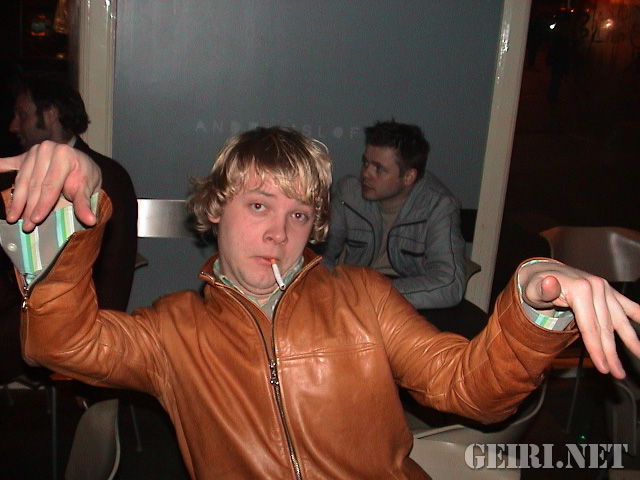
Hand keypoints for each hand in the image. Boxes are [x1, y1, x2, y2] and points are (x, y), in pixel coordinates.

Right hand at [0, 141, 101, 231]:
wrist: (82, 163)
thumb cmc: (85, 176)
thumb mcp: (87, 189)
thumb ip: (84, 204)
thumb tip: (91, 221)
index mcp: (63, 155)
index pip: (50, 185)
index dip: (42, 204)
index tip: (36, 220)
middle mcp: (46, 149)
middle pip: (34, 184)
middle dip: (29, 207)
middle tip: (25, 226)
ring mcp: (33, 151)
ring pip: (22, 180)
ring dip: (17, 201)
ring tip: (12, 217)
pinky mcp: (24, 156)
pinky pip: (9, 164)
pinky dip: (0, 168)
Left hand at [519, 261, 639, 378]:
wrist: (541, 272)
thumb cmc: (535, 286)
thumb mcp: (532, 290)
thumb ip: (541, 291)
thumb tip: (550, 283)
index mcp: (581, 289)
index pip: (590, 327)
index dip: (596, 349)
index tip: (602, 368)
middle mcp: (596, 287)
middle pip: (606, 327)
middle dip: (611, 353)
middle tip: (617, 373)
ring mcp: (604, 288)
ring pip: (619, 320)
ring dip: (631, 340)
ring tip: (639, 356)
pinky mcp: (608, 290)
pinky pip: (627, 304)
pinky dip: (637, 315)